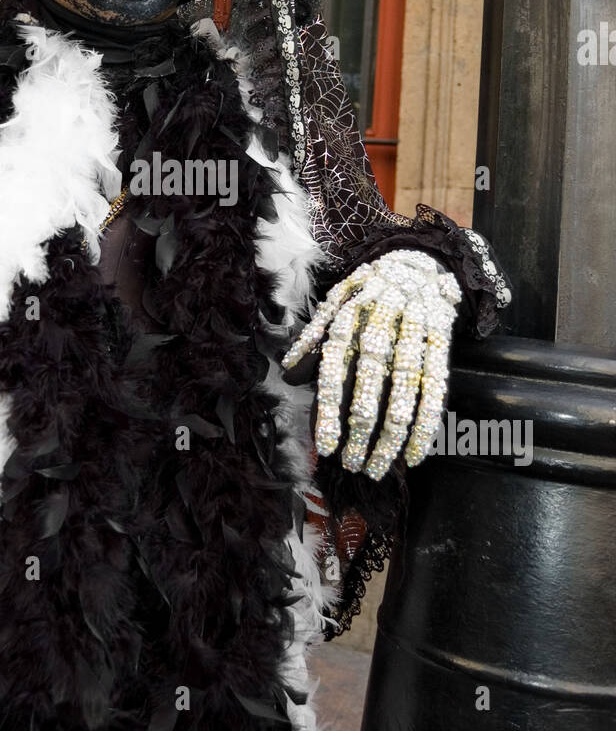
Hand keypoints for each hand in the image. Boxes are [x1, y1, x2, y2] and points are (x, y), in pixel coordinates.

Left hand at [281, 250, 461, 479]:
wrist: (423, 262)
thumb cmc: (372, 292)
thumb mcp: (338, 301)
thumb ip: (314, 335)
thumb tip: (288, 370)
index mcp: (352, 312)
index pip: (336, 363)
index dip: (330, 405)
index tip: (325, 444)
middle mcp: (384, 321)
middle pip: (371, 378)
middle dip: (360, 425)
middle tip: (350, 464)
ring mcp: (416, 331)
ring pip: (406, 390)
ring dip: (392, 434)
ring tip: (377, 468)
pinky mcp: (442, 343)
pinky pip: (436, 389)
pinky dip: (426, 424)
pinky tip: (414, 455)